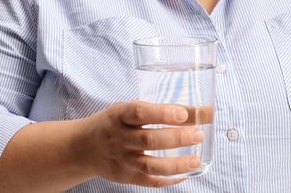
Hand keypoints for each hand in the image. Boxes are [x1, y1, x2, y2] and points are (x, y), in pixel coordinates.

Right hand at [75, 101, 204, 187]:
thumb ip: (167, 109)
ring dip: (176, 164)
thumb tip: (207, 111)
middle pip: (148, 140)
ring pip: (150, 165)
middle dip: (176, 138)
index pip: (140, 112)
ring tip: (196, 160)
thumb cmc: (116, 123)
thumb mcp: (132, 109)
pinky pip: (149, 181)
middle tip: (198, 135)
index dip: (162, 113)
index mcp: (120, 115)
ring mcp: (122, 159)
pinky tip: (185, 174)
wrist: (83, 147)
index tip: (182, 114)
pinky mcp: (125, 176)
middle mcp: (119, 137)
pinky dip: (168, 179)